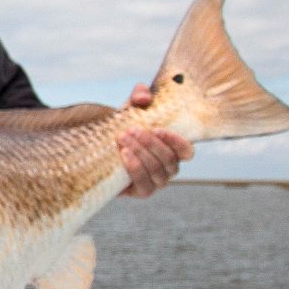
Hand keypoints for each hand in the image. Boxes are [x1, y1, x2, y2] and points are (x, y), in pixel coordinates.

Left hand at [119, 83, 194, 197]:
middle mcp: (169, 168)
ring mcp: (157, 182)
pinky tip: (124, 155)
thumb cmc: (124, 128)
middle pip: (169, 159)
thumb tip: (143, 98)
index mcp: (173, 150)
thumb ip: (140, 96)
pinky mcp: (142, 192)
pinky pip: (145, 184)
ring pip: (156, 169)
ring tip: (122, 139)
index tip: (158, 129)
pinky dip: (135, 168)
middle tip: (130, 131)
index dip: (176, 141)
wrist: (101, 150)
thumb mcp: (131, 109)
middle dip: (150, 143)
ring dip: (140, 153)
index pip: (187, 151)